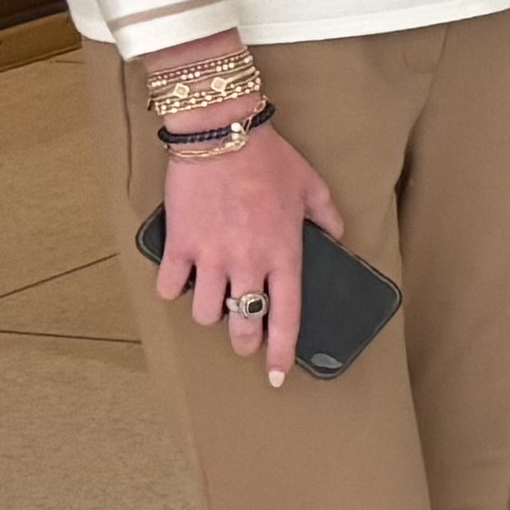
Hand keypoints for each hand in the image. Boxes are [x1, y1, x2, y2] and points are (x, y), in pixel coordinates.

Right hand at [152, 111, 343, 385]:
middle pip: (243, 324)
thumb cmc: (270, 159)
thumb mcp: (312, 186)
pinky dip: (174, 290)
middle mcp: (248, 264)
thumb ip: (328, 215)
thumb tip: (338, 235)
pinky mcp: (180, 245)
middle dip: (244, 342)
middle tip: (244, 343)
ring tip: (213, 302)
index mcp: (284, 255)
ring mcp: (211, 257)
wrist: (221, 134)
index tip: (277, 376)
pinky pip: (170, 286)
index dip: (282, 351)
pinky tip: (181, 281)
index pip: (287, 316)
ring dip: (209, 313)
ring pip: (205, 313)